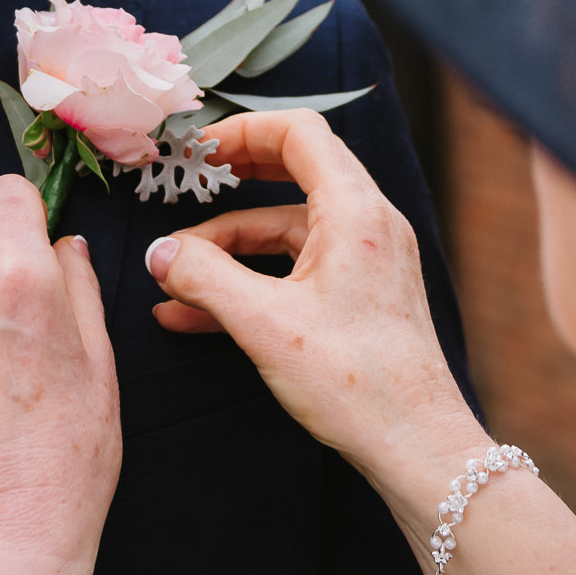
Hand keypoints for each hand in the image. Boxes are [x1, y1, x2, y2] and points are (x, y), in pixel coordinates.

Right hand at [148, 111, 575, 574]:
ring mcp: (369, 258)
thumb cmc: (355, 383)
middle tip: (184, 185)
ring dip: (230, 246)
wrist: (416, 444)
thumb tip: (159, 254)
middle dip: (232, 179)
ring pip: (288, 228)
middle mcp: (369, 222)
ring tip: (174, 274)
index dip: (241, 130)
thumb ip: (205, 279)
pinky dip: (252, 279)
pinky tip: (195, 312)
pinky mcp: (361, 293)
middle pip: (295, 170)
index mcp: (356, 211)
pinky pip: (298, 267)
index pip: (299, 133)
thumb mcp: (265, 325)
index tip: (195, 149)